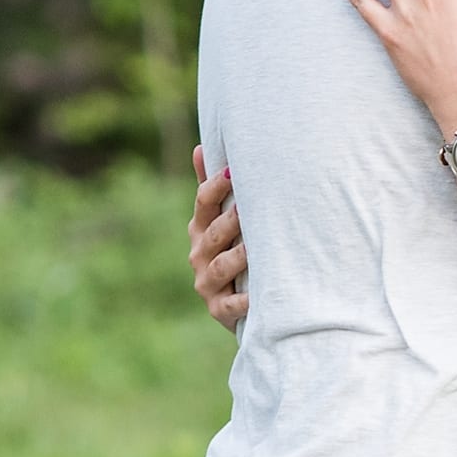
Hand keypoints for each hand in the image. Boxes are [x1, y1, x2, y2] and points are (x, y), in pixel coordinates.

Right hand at [190, 149, 247, 327]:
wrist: (237, 306)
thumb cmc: (233, 252)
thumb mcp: (220, 221)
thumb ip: (212, 189)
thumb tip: (200, 147)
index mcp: (200, 229)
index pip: (203, 204)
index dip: (215, 188)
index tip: (233, 172)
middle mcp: (199, 255)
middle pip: (214, 234)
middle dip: (230, 221)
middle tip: (248, 209)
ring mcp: (207, 283)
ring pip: (222, 267)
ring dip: (238, 257)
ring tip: (253, 249)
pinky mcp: (219, 309)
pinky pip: (231, 304)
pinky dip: (243, 301)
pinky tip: (257, 296)